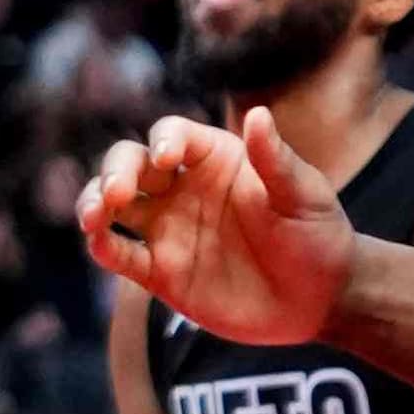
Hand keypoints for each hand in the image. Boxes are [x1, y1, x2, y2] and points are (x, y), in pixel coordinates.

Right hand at [83, 102, 349, 345]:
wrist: (321, 301)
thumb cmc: (319, 238)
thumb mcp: (305, 196)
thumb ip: (276, 159)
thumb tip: (257, 113)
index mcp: (214, 160)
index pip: (172, 134)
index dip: (163, 140)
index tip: (167, 159)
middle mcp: (182, 189)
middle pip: (129, 164)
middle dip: (115, 171)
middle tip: (115, 193)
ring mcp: (167, 229)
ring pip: (111, 205)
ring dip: (93, 204)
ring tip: (92, 217)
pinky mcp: (160, 271)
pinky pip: (120, 254)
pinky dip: (102, 246)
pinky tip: (99, 243)